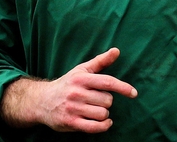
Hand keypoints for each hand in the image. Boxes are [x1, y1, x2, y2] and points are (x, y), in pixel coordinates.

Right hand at [0, 47, 137, 132]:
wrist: (42, 100)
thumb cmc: (67, 84)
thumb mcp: (82, 70)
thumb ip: (101, 61)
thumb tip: (117, 50)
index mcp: (81, 78)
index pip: (107, 82)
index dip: (123, 88)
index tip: (134, 93)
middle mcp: (77, 92)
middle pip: (107, 100)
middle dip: (106, 101)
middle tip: (96, 99)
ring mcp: (74, 108)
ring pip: (103, 114)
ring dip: (103, 113)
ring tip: (94, 109)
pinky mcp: (71, 122)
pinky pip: (95, 127)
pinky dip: (104, 126)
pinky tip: (105, 122)